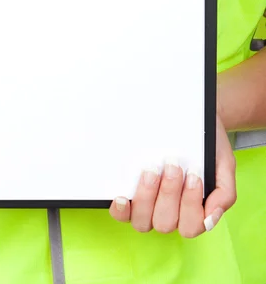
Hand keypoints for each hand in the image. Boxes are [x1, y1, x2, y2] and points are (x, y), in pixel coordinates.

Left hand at [109, 116, 236, 236]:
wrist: (192, 121)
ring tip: (152, 170)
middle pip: (165, 223)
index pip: (190, 226)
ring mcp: (149, 207)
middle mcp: (170, 214)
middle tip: (173, 165)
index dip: (190, 203)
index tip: (194, 174)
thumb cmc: (207, 145)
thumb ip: (224, 192)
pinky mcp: (132, 196)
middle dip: (169, 193)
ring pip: (143, 222)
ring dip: (147, 197)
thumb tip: (210, 219)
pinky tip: (122, 196)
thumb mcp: (223, 163)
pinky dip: (122, 210)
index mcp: (194, 210)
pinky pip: (123, 215)